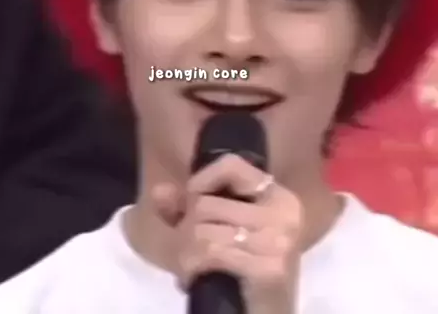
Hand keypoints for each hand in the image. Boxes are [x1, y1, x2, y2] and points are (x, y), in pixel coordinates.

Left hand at [152, 153, 303, 313]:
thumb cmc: (243, 269)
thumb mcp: (216, 229)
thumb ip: (184, 208)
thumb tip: (159, 192)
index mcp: (276, 195)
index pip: (232, 164)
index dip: (201, 180)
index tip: (191, 200)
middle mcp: (282, 213)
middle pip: (206, 202)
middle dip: (187, 226)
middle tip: (191, 247)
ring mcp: (277, 241)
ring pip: (201, 228)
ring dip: (186, 250)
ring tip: (193, 263)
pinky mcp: (268, 268)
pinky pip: (208, 252)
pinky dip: (192, 266)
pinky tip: (195, 276)